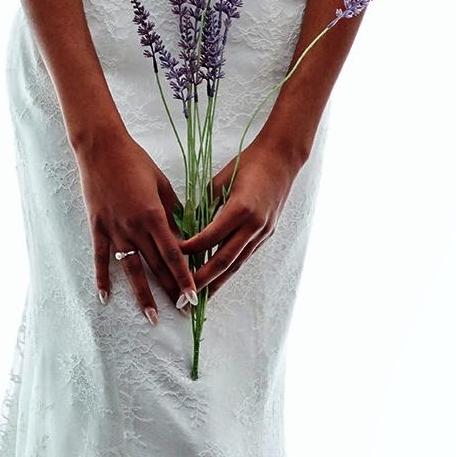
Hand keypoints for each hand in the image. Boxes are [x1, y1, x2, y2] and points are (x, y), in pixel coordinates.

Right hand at [75, 128, 202, 321]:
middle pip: (156, 267)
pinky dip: (103, 278)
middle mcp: (135, 228)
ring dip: (142, 294)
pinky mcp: (98, 227)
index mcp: (154, 216)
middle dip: (170, 291)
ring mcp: (115, 230)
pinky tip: (106, 297)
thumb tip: (182, 232)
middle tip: (182, 312)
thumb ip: (173, 210)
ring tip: (151, 316)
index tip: (193, 295)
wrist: (101, 148)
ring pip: (132, 269)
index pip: (173, 255)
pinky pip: (102, 258)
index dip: (184, 277)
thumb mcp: (161, 183)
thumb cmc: (135, 161)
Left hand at [176, 139, 299, 297]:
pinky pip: (245, 256)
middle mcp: (254, 225)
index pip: (210, 237)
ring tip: (202, 298)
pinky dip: (231, 269)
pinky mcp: (267, 234)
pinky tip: (219, 279)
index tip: (173, 257)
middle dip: (204, 279)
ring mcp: (263, 232)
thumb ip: (205, 204)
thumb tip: (187, 224)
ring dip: (219, 282)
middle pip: (224, 259)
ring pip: (237, 263)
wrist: (282, 158)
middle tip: (186, 295)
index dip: (191, 250)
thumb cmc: (248, 163)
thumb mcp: (220, 180)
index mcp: (240, 209)